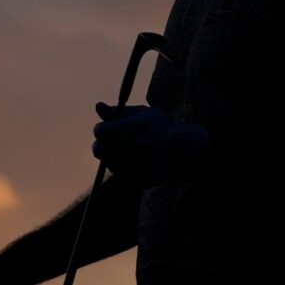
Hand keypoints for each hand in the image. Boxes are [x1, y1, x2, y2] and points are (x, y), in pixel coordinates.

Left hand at [93, 103, 209, 186]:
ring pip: (107, 162)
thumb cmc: (160, 127)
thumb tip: (97, 106)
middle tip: (108, 142)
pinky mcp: (141, 178)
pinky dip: (119, 167)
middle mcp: (138, 145)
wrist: (187, 152)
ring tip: (123, 150)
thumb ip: (118, 112)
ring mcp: (139, 164)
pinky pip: (117, 174)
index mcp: (137, 126)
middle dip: (102, 144)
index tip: (105, 130)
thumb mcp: (142, 114)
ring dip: (110, 156)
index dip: (101, 130)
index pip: (101, 131)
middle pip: (100, 148)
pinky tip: (129, 161)